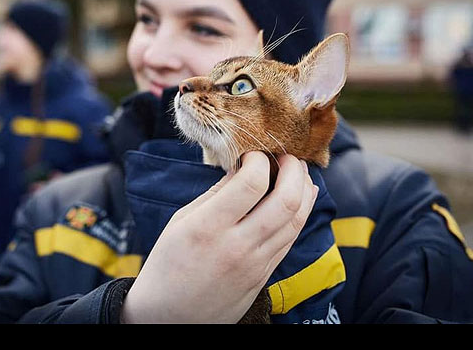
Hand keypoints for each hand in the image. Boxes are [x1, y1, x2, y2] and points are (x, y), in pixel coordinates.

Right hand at [121, 151, 318, 322]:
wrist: (169, 317)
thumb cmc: (168, 265)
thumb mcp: (181, 222)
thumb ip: (214, 194)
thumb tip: (241, 168)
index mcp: (208, 228)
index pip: (251, 184)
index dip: (258, 160)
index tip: (252, 154)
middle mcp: (236, 246)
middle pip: (284, 201)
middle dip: (293, 171)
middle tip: (288, 156)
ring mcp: (254, 264)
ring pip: (295, 221)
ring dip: (304, 190)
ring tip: (300, 172)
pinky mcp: (263, 276)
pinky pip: (290, 239)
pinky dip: (300, 214)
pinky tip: (302, 198)